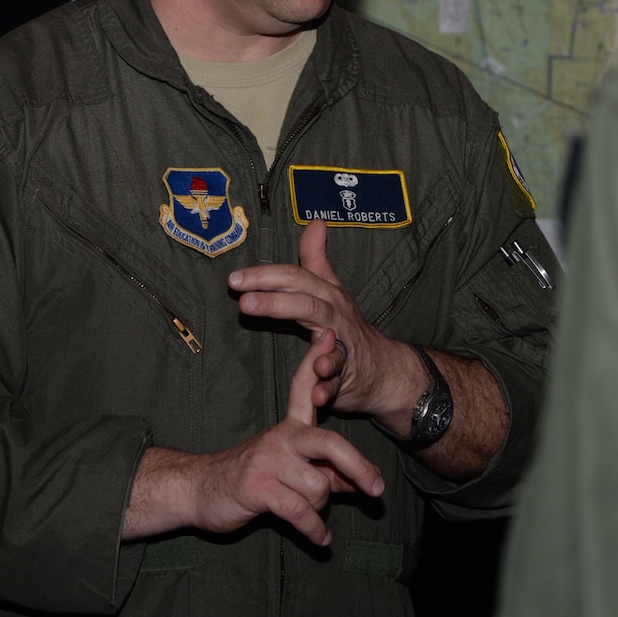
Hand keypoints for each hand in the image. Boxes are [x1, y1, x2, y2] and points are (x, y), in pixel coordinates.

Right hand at [123, 330, 383, 545]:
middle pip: (330, 444)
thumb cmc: (247, 478)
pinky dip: (314, 530)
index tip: (332, 333)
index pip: (303, 387)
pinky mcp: (258, 488)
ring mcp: (268, 462)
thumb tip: (359, 484)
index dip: (317, 360)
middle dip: (358, 468)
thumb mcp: (286, 469)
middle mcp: (280, 439)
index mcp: (288, 428)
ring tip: (312, 517)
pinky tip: (320, 539)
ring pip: (319, 487)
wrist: (198, 489)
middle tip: (377, 490)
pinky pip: (300, 512)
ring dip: (322, 509)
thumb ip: (323, 471)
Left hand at [228, 219, 415, 424]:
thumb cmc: (348, 326)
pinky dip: (328, 388)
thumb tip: (314, 221)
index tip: (235, 279)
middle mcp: (336, 317)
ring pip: (330, 344)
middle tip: (244, 303)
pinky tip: (316, 394)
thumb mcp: (332, 289)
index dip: (266, 276)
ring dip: (316, 348)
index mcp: (327, 294)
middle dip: (276, 302)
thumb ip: (317, 258)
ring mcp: (344, 347)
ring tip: (300, 355)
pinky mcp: (347, 378)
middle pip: (307, 304)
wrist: (382, 369)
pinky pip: (338, 383)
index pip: (296, 278)